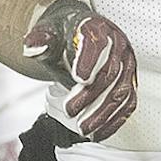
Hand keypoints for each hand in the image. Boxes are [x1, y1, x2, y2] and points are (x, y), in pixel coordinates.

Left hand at [23, 0, 137, 139]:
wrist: (74, 34)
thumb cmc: (61, 35)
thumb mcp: (45, 33)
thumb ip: (39, 40)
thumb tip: (32, 48)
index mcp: (97, 27)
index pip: (97, 43)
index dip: (89, 60)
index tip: (79, 78)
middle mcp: (117, 44)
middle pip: (110, 72)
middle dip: (91, 95)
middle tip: (70, 110)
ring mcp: (126, 65)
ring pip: (121, 92)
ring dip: (103, 113)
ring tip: (84, 129)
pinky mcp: (128, 82)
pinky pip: (127, 104)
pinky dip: (114, 121)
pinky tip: (98, 133)